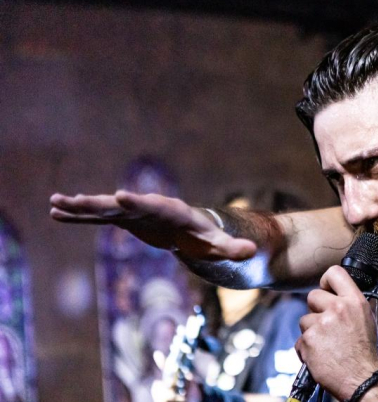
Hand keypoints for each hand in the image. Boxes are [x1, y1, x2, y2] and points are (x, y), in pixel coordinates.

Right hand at [50, 191, 256, 260]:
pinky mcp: (125, 220)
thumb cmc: (208, 239)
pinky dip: (80, 216)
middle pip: (122, 205)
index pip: (154, 206)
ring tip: (55, 203)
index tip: (120, 196)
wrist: (195, 232)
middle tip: (73, 199)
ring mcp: (135, 213)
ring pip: (105, 209)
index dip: (138, 203)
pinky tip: (56, 213)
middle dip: (99, 202)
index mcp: (172, 212)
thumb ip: (233, 249)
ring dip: (81, 207)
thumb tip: (251, 252)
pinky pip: (99, 217)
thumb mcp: (221, 246)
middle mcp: (150, 207)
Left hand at [296, 266, 377, 399]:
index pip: (334, 273)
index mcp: (354, 301)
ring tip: (326, 345)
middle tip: (326, 326)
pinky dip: (306, 349)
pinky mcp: (308, 340)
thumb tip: (341, 292)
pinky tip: (320, 355)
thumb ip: (352, 304)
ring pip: (304, 319)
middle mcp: (338, 308)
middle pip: (312, 296)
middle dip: (315, 311)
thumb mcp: (367, 320)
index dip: (325, 281)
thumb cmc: (365, 352)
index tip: (325, 290)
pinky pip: (300, 340)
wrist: (362, 379)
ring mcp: (321, 324)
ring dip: (311, 332)